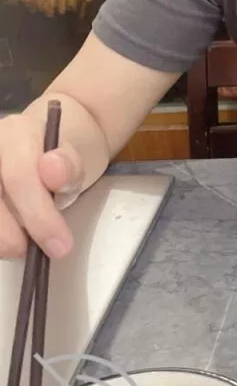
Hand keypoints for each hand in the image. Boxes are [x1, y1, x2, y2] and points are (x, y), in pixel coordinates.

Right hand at [0, 113, 82, 259]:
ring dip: (3, 237)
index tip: (62, 245)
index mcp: (15, 133)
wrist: (52, 150)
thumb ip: (69, 165)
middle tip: (47, 252)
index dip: (39, 216)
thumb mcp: (79, 156)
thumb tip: (52, 170)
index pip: (20, 177)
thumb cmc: (64, 155)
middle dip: (15, 235)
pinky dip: (0, 236)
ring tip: (28, 244)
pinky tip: (14, 238)